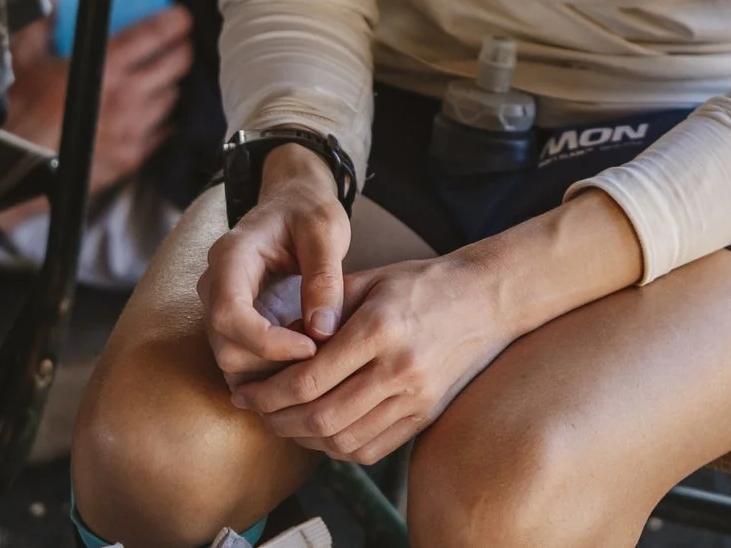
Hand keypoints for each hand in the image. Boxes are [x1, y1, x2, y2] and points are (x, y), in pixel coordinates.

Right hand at [4, 5, 193, 194]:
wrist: (10, 166)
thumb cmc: (16, 111)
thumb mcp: (23, 57)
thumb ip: (43, 24)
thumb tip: (53, 1)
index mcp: (106, 66)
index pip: (155, 34)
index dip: (175, 21)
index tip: (180, 16)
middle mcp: (127, 96)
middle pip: (177, 64)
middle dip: (180, 49)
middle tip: (175, 44)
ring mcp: (132, 129)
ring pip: (171, 98)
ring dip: (168, 84)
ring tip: (158, 78)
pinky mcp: (130, 158)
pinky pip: (161, 132)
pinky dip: (160, 119)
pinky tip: (150, 113)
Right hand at [199, 142, 352, 380]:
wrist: (293, 203)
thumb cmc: (307, 211)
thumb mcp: (325, 231)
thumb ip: (324, 277)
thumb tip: (321, 330)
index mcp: (230, 256)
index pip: (229, 315)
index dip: (267, 342)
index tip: (312, 348)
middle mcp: (215, 285)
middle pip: (226, 347)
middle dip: (273, 363)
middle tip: (321, 354)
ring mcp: (220, 307)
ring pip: (231, 361)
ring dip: (273, 372)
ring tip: (316, 353)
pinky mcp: (235, 323)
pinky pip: (242, 361)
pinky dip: (271, 371)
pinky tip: (304, 356)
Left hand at [232, 254, 514, 463]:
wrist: (485, 298)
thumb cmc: (421, 284)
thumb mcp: (369, 281)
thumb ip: (321, 311)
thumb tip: (274, 345)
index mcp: (380, 328)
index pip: (310, 378)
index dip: (269, 392)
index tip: (245, 390)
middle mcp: (400, 368)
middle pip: (322, 416)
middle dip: (277, 419)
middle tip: (254, 410)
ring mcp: (417, 398)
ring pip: (344, 440)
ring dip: (302, 438)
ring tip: (281, 422)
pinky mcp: (426, 416)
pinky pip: (371, 449)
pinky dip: (337, 448)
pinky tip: (319, 432)